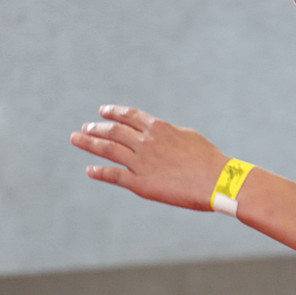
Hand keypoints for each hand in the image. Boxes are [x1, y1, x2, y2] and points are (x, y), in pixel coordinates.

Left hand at [71, 106, 229, 212]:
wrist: (219, 180)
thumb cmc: (210, 160)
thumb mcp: (190, 137)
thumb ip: (170, 134)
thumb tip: (162, 132)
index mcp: (159, 128)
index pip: (129, 116)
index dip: (114, 112)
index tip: (102, 111)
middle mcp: (146, 142)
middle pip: (114, 131)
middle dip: (97, 128)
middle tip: (85, 127)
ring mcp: (141, 162)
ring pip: (108, 149)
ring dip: (90, 143)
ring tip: (77, 138)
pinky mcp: (141, 183)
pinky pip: (114, 176)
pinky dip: (100, 172)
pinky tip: (90, 170)